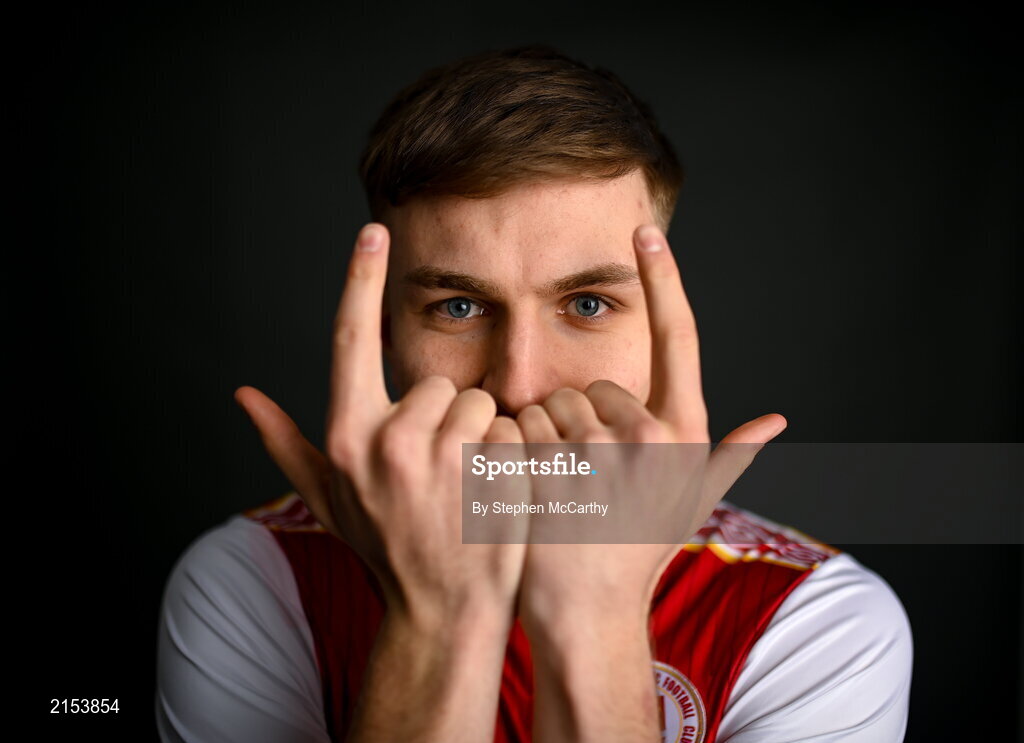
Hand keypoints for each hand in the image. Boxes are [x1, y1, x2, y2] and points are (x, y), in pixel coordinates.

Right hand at [234, 223, 527, 628]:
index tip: (374, 232)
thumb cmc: (383, 549)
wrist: (443, 612)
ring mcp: (445, 460)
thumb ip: (284, 441)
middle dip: (447, 419)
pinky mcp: (496, 474)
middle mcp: (388, 443)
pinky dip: (514, 457)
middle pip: (439, 382)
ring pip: (480, 402)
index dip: (360, 279)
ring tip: (469, 486)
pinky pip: (516, 430)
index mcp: (346, 438)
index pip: (349, 339)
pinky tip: (499, 496)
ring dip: (482, 438)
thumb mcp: (327, 498)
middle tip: (441, 473)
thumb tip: (242, 395)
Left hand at [515, 221, 786, 637]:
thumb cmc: (637, 552)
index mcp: (684, 435)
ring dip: (546, 439)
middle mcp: (651, 436)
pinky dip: (515, 452)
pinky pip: (520, 427)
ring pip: (552, 404)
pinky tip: (528, 489)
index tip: (645, 231)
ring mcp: (601, 453)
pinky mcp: (550, 467)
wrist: (586, 611)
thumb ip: (730, 454)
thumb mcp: (689, 503)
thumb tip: (777, 419)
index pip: (679, 337)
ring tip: (561, 488)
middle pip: (593, 383)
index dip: (664, 279)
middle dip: (580, 421)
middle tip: (585, 478)